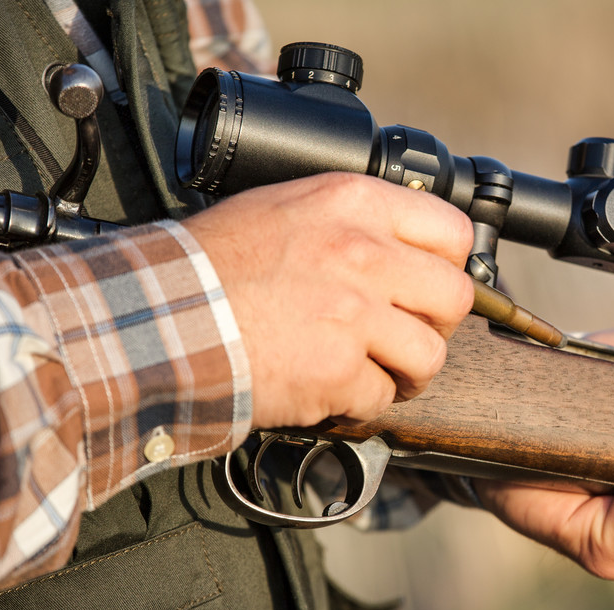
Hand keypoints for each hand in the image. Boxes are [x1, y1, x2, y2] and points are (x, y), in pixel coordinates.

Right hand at [184, 173, 473, 428]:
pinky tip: (331, 390)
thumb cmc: (209, 263)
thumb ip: (350, 223)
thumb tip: (399, 247)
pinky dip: (359, 403)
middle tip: (407, 334)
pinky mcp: (338, 370)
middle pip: (454, 297)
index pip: (452, 231)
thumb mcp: (286, 209)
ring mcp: (355, 314)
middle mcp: (364, 253)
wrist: (158, 313)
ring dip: (407, 371)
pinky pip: (381, 397)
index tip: (429, 286)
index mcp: (354, 203)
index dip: (447, 266)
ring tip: (375, 371)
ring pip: (430, 355)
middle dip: (436, 324)